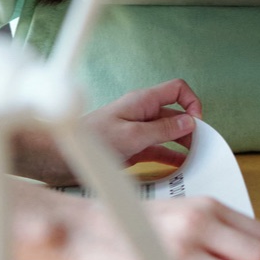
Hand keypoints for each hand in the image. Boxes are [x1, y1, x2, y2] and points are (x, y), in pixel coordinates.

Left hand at [13, 80, 203, 184]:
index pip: (177, 90)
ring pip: (168, 133)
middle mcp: (142, 113)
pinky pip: (156, 150)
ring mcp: (137, 130)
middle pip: (175, 113)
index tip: (197, 124)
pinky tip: (175, 170)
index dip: (192, 103)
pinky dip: (168, 158)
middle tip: (200, 147)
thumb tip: (189, 122)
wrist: (60, 156)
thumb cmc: (92, 141)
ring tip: (193, 161)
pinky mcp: (131, 147)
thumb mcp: (133, 136)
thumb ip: (162, 129)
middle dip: (190, 127)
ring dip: (181, 145)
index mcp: (142, 101)